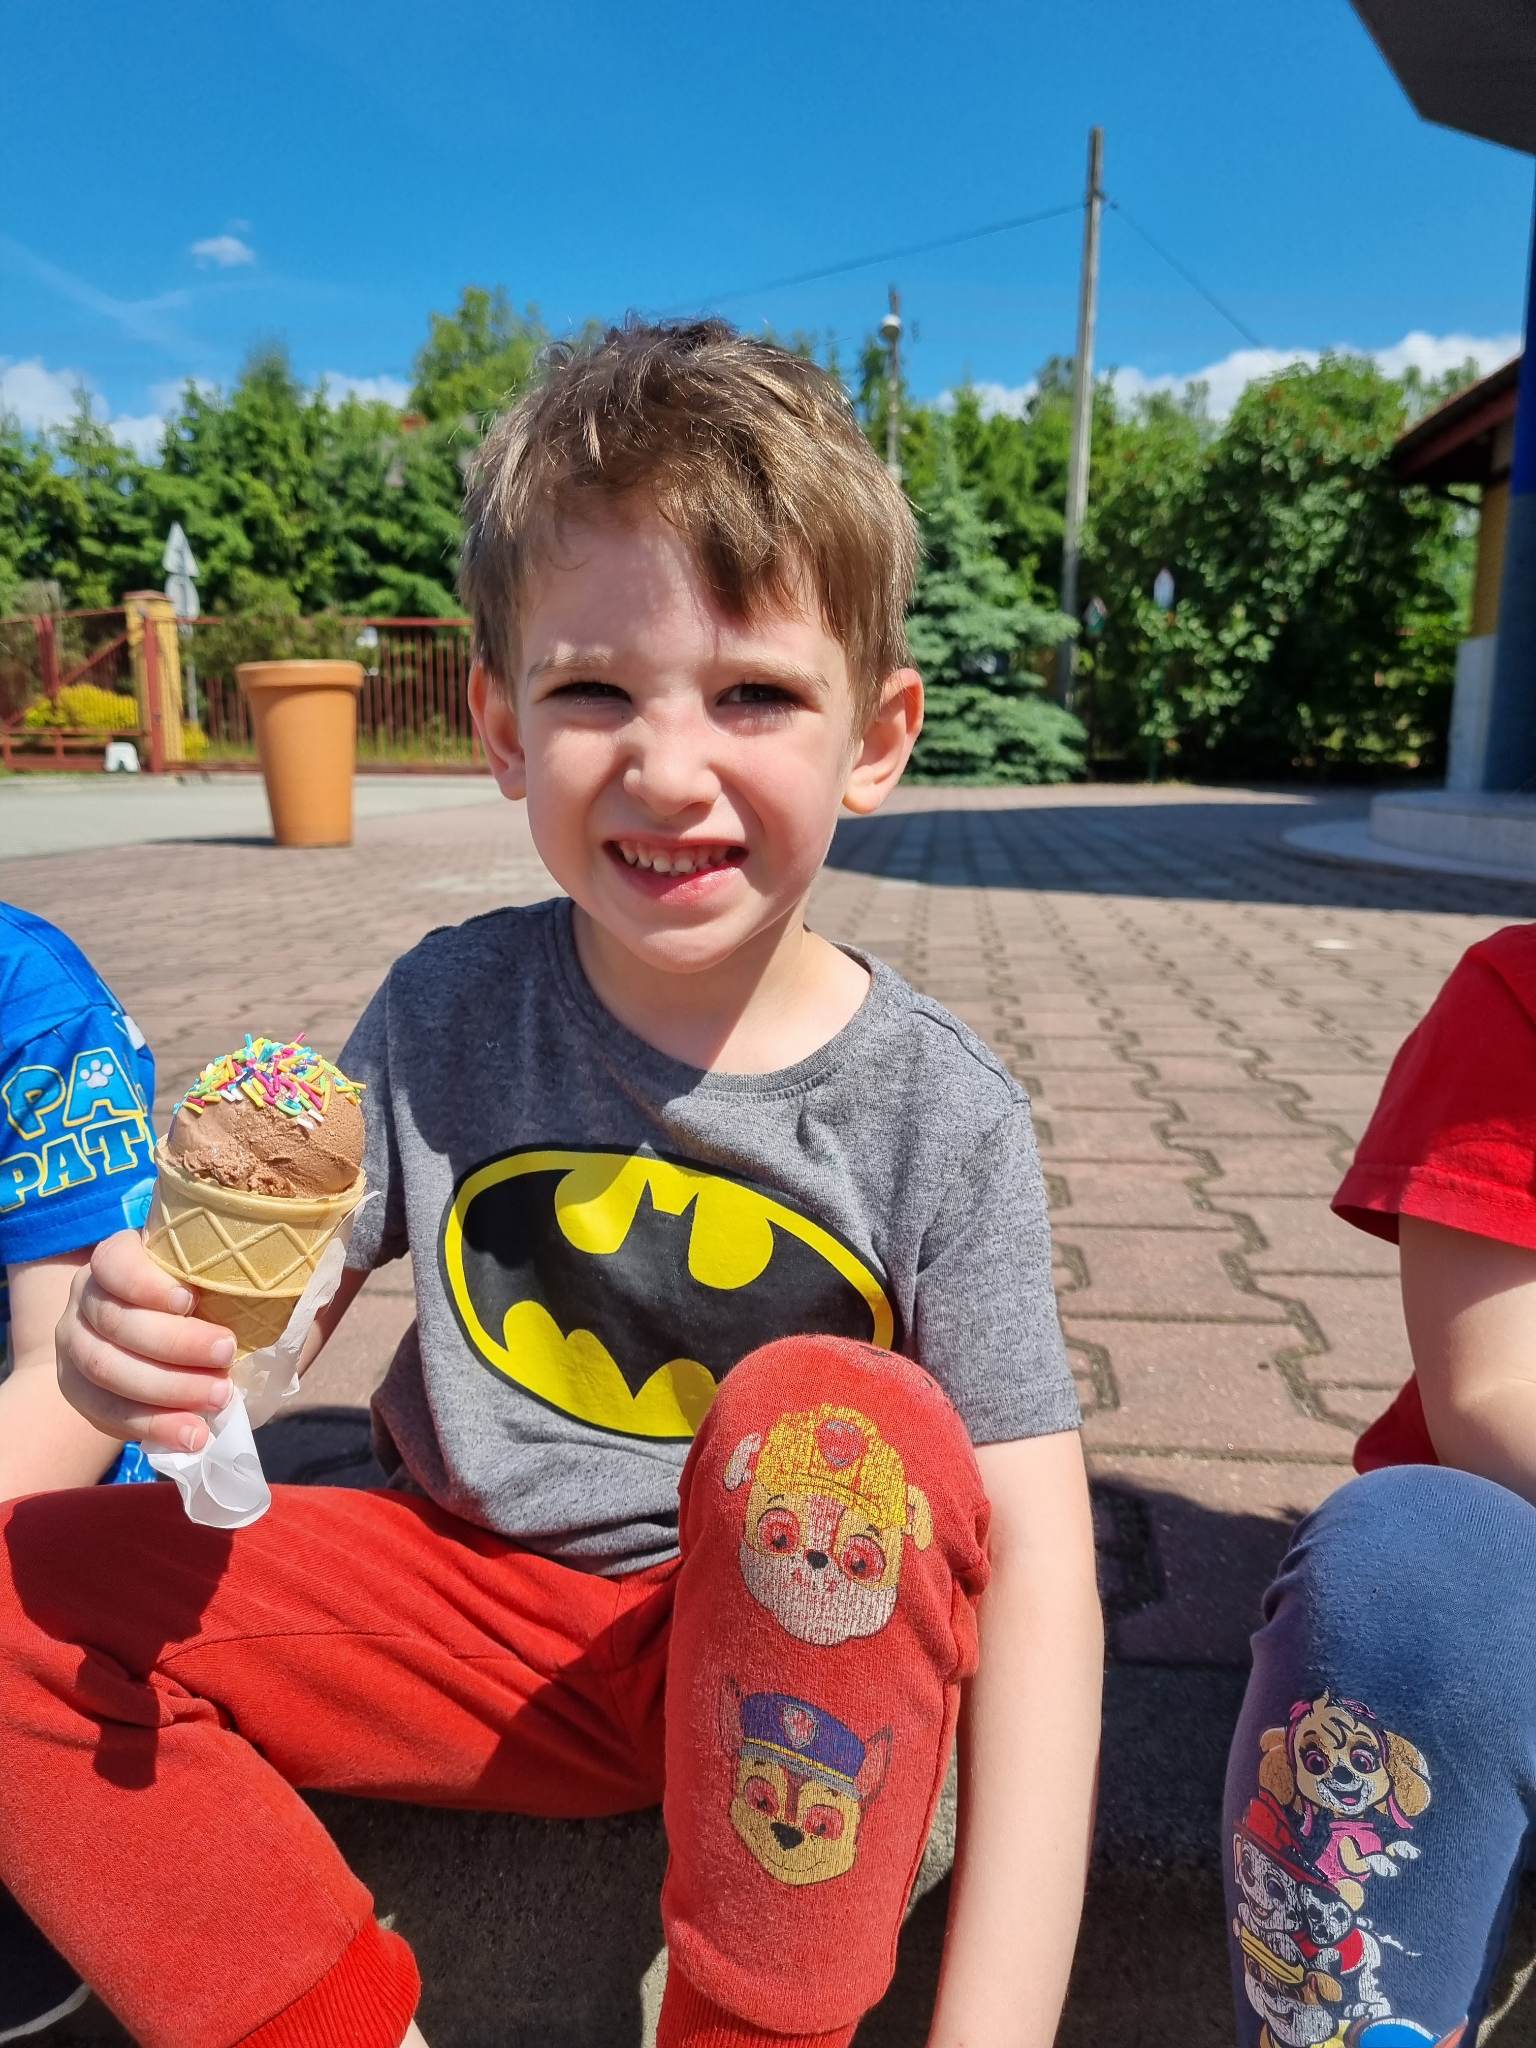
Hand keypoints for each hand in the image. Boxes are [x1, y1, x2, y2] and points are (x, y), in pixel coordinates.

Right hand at [57, 1231, 236, 1452]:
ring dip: (166, 1389)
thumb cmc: (214, 1297)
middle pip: (115, 1321)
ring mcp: (75, 1345)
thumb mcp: (228, 1276)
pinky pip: (105, 1413)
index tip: (191, 1300)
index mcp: (117, 1258)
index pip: (114, 1262)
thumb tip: (307, 1291)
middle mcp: (86, 1298)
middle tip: (227, 1354)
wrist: (178, 1345)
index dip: (146, 1283)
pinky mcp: (80, 1391)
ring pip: (105, 1370)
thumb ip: (252, 1277)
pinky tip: (192, 1433)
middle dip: (173, 1343)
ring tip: (219, 1399)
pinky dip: (151, 1426)